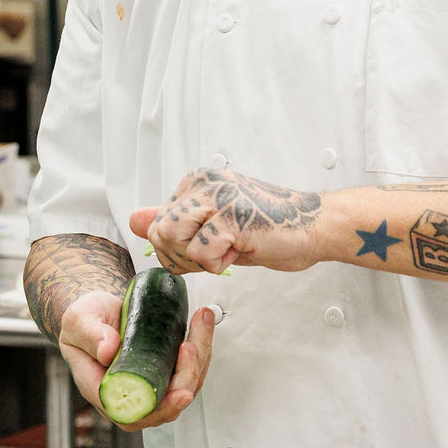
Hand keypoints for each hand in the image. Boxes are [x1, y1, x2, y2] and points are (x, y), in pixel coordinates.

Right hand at [56, 287, 216, 430]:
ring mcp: (150, 386)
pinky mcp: (164, 374)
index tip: (181, 392)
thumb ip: (91, 335)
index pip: (137, 414)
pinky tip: (201, 327)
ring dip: (200, 358)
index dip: (163, 408)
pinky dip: (200, 351)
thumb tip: (108, 350)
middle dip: (188, 375)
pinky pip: (189, 372)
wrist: (96, 313)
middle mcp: (130, 396)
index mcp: (105, 392)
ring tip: (200, 324)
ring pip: (184, 387)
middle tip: (191, 344)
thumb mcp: (80, 322)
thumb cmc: (84, 322)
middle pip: (168, 403)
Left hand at [130, 168, 326, 275]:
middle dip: (182, 257)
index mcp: (196, 182)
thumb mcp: (213, 225)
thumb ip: (174, 223)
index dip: (177, 249)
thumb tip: (133, 219)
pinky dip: (218, 264)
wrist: (313, 226)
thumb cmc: (270, 227)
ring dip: (197, 260)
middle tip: (216, 254)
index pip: (155, 225)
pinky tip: (241, 249)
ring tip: (226, 251)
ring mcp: (217, 198)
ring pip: (171, 239)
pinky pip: (200, 253)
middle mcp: (203, 184)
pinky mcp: (232, 217)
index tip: (208, 246)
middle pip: (158, 233)